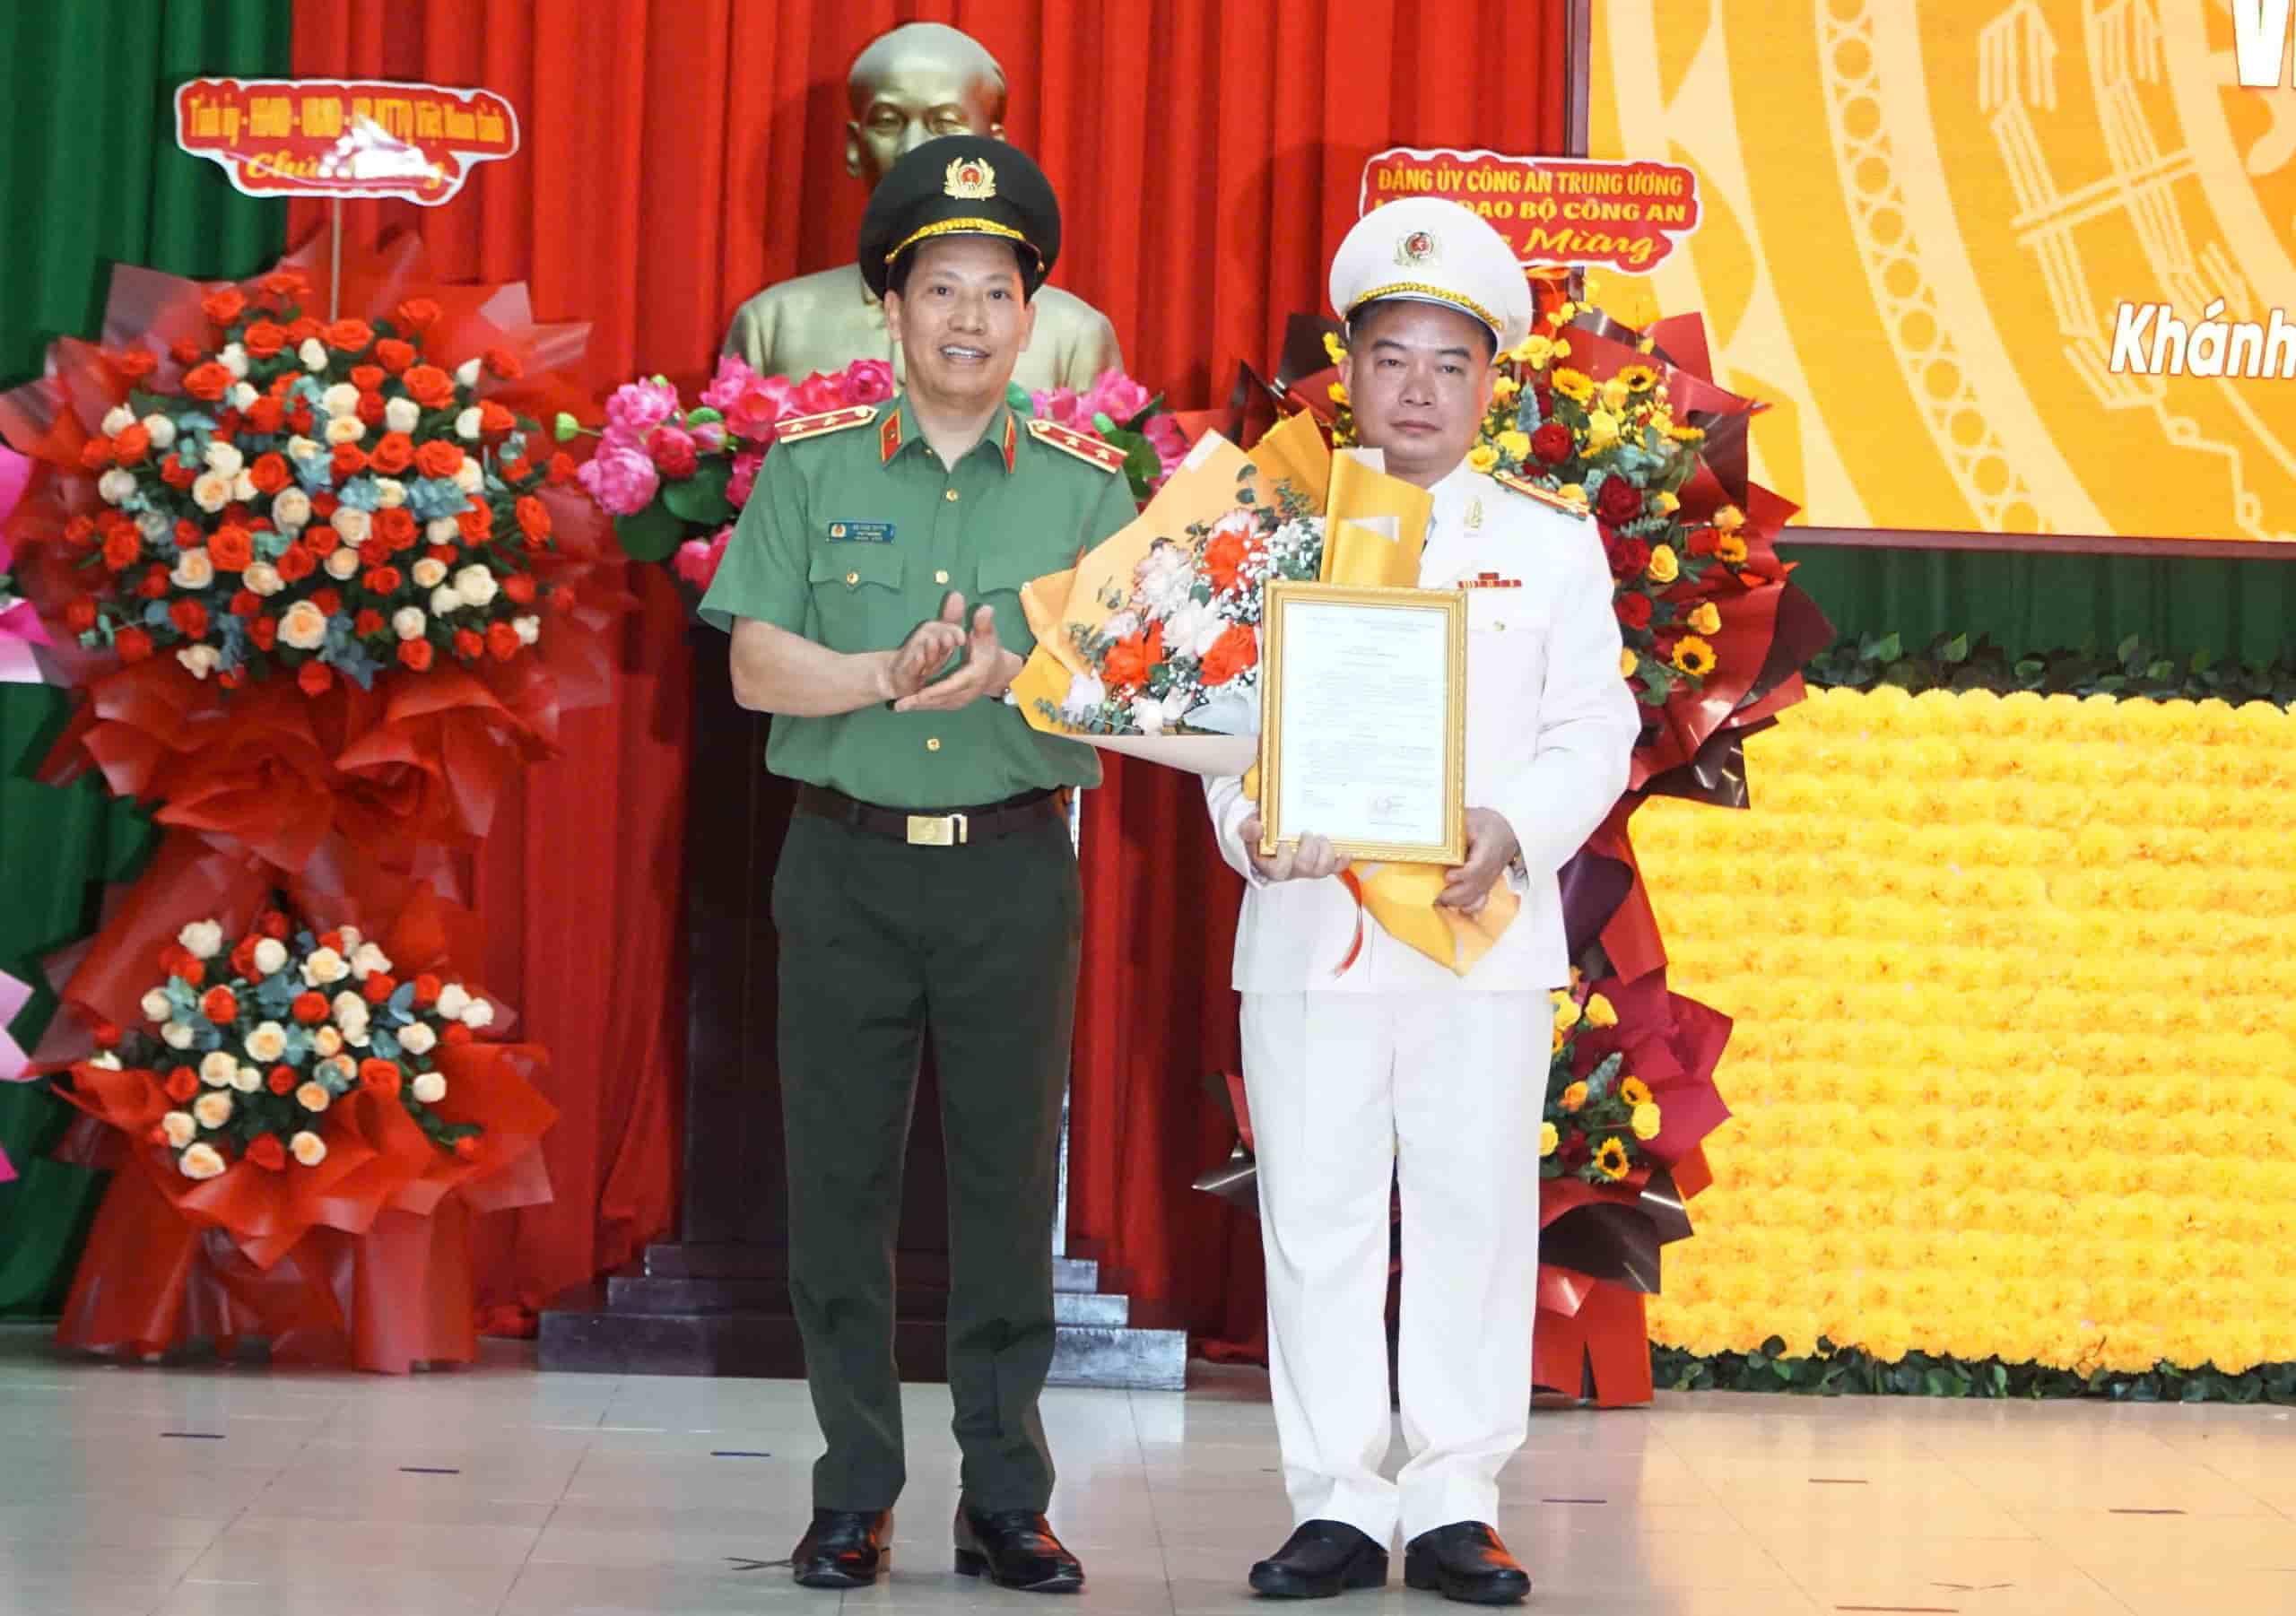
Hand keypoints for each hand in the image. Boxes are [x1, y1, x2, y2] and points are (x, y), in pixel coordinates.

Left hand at [892, 592, 1023, 711]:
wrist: (998, 672)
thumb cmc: (989, 649)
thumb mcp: (987, 634)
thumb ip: (983, 623)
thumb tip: (985, 608)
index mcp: (974, 675)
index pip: (951, 685)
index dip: (933, 691)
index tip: (916, 695)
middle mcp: (969, 691)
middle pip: (941, 698)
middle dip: (919, 702)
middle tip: (898, 705)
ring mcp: (964, 699)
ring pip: (939, 704)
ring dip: (919, 706)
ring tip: (899, 706)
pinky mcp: (959, 702)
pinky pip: (940, 705)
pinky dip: (925, 705)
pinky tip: (910, 705)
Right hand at [1238, 813, 1350, 882]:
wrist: (1269, 841)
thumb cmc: (1260, 838)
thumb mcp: (1248, 831)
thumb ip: (1248, 830)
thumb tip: (1257, 827)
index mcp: (1271, 865)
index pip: (1280, 869)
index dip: (1284, 857)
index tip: (1283, 843)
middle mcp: (1291, 871)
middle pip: (1304, 867)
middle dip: (1309, 849)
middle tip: (1306, 833)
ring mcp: (1307, 869)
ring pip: (1322, 870)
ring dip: (1326, 852)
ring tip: (1321, 838)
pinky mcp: (1319, 865)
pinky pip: (1335, 868)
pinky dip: (1342, 862)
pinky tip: (1346, 853)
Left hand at [1437, 808, 1518, 913]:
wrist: (1505, 831)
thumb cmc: (1486, 824)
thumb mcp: (1470, 818)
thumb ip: (1454, 828)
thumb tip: (1430, 834)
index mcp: (1488, 849)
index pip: (1478, 867)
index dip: (1463, 875)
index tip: (1447, 877)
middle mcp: (1491, 868)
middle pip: (1475, 887)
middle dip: (1455, 895)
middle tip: (1436, 895)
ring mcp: (1490, 878)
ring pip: (1477, 896)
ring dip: (1458, 902)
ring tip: (1439, 901)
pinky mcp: (1487, 884)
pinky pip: (1481, 901)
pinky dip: (1469, 908)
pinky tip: (1456, 909)